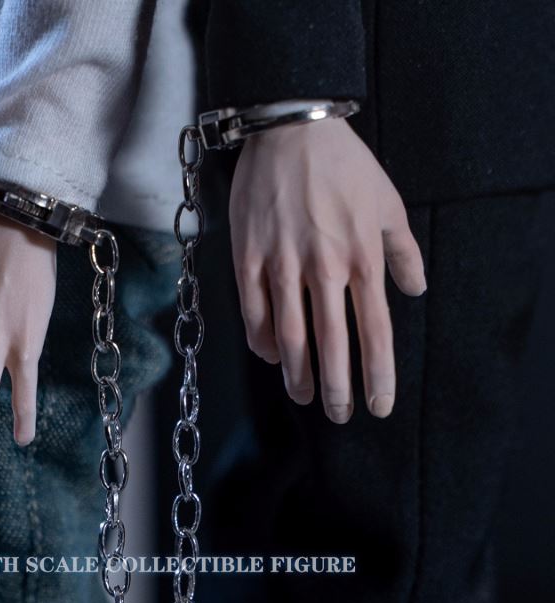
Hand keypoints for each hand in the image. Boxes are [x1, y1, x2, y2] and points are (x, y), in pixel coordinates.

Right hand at [229, 117, 425, 422]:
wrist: (289, 126)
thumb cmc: (342, 164)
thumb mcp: (386, 201)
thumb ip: (402, 250)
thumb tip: (415, 290)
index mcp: (362, 256)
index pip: (374, 331)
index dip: (377, 375)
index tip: (379, 405)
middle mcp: (324, 266)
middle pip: (330, 344)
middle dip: (337, 388)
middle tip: (340, 414)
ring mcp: (282, 264)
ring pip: (289, 337)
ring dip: (297, 375)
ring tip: (304, 396)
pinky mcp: (247, 258)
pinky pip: (254, 314)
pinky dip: (264, 342)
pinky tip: (272, 356)